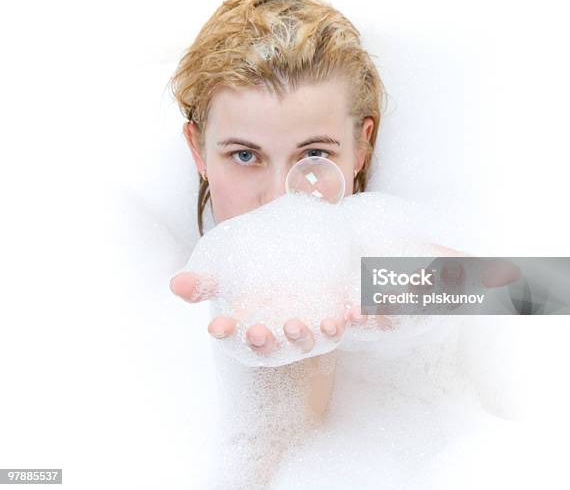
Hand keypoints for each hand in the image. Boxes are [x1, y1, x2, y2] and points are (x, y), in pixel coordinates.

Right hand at [170, 271, 350, 354]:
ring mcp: (309, 330)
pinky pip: (343, 326)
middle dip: (264, 342)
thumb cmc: (259, 283)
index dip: (227, 334)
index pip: (235, 336)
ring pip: (307, 341)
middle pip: (271, 347)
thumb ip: (206, 282)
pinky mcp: (333, 320)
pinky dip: (347, 322)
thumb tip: (175, 284)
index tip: (216, 326)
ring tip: (298, 324)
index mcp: (252, 327)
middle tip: (257, 331)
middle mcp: (280, 335)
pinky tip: (349, 312)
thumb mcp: (231, 280)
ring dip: (302, 337)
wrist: (297, 268)